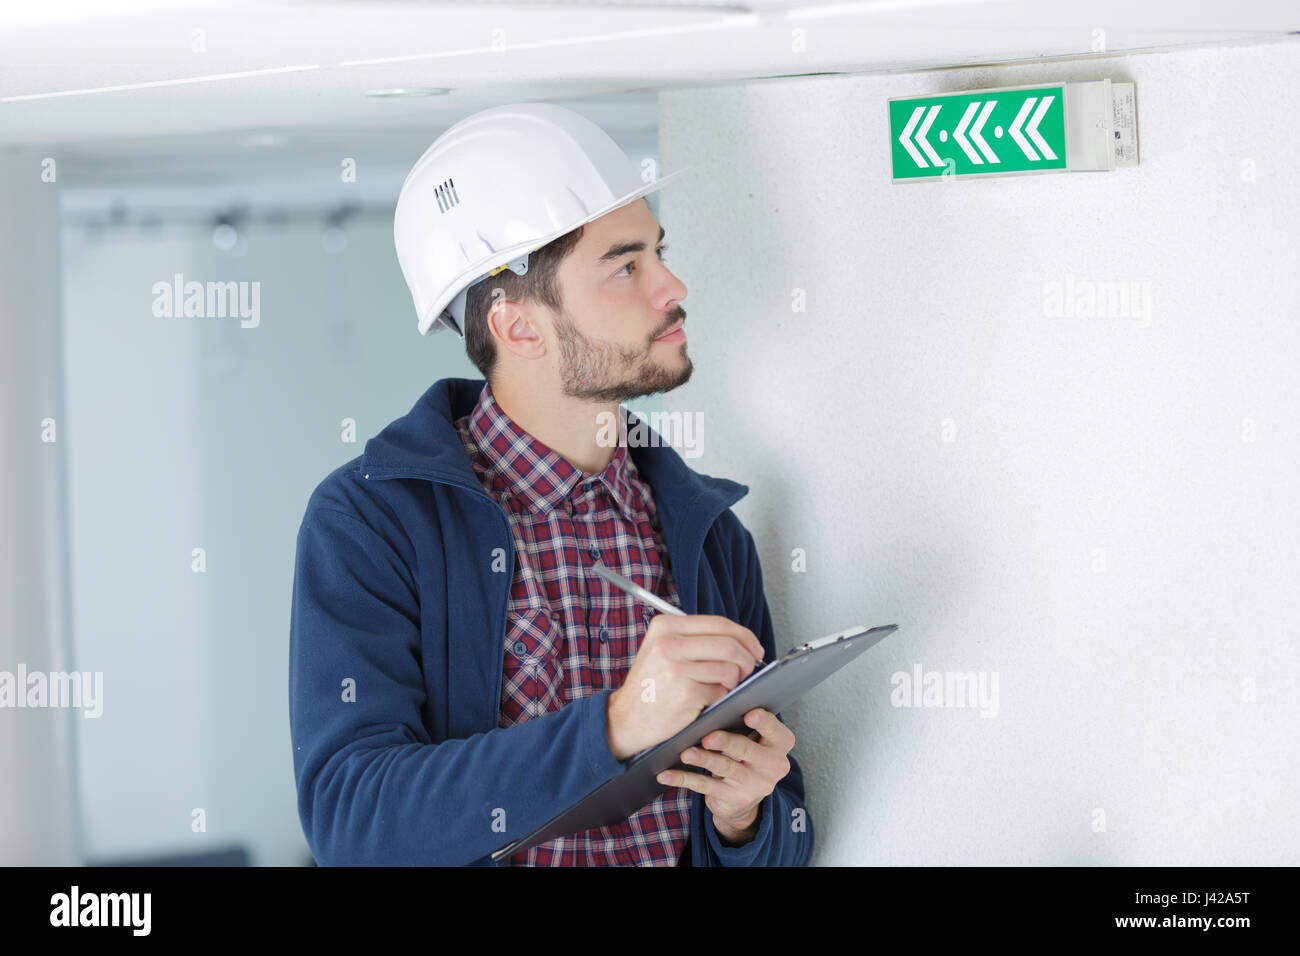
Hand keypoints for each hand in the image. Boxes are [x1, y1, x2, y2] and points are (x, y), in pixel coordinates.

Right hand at [606, 614, 764, 760]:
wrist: (626, 718)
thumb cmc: (651, 685)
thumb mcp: (661, 649)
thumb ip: (694, 639)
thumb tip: (740, 641)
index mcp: (666, 626)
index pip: (719, 623)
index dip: (744, 636)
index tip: (754, 648)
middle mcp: (669, 643)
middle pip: (729, 645)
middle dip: (747, 659)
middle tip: (749, 670)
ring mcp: (677, 668)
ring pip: (730, 669)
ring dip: (734, 682)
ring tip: (721, 687)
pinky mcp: (686, 693)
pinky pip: (722, 691)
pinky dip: (721, 698)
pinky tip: (707, 701)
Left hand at [656, 708, 794, 844]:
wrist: (745, 798)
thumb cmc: (747, 754)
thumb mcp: (755, 739)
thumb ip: (746, 722)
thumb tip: (719, 698)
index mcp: (780, 745)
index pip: (776, 731)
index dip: (764, 723)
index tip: (749, 714)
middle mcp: (773, 766)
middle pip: (747, 750)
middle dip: (726, 742)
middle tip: (708, 736)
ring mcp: (754, 785)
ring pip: (725, 768)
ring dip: (704, 759)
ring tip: (686, 753)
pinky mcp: (733, 799)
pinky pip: (705, 786)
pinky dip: (683, 779)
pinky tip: (666, 775)